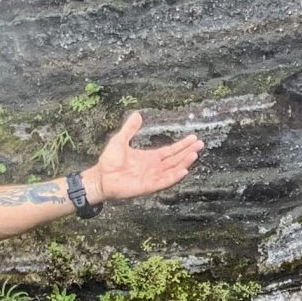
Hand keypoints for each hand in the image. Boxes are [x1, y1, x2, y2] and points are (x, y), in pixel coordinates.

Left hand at [87, 109, 201, 203]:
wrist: (101, 177)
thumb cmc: (109, 161)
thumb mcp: (120, 140)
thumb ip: (130, 129)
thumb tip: (137, 115)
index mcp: (150, 158)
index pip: (170, 151)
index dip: (182, 145)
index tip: (193, 138)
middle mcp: (154, 167)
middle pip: (175, 159)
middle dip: (188, 151)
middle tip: (200, 144)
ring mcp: (153, 177)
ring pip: (173, 169)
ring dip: (184, 162)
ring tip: (195, 154)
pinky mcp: (149, 186)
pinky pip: (165, 181)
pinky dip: (174, 176)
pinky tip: (184, 170)